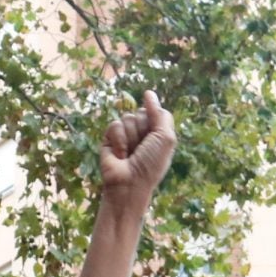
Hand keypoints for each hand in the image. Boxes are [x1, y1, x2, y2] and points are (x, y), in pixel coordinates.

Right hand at [99, 91, 176, 214]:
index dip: (155, 120)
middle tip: (142, 148)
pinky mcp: (109, 138)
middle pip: (141, 112)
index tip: (156, 137)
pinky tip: (120, 154)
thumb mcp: (165, 138)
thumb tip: (148, 92)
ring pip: (127, 117)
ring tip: (130, 154)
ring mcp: (125, 135)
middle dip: (142, 130)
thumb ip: (160, 114)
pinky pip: (114, 125)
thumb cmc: (150, 165)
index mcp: (157, 132)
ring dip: (130, 137)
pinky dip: (118, 140)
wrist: (129, 184)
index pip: (156, 111)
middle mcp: (142, 132)